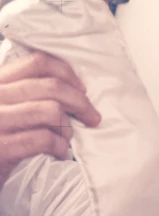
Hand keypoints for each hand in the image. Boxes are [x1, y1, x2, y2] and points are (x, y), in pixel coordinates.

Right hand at [0, 52, 100, 189]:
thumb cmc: (0, 137)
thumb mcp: (6, 107)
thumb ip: (28, 93)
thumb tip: (75, 89)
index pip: (37, 62)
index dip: (66, 74)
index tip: (81, 90)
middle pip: (51, 87)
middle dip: (80, 103)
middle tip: (92, 117)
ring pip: (52, 111)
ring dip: (67, 127)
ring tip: (66, 139)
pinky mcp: (1, 146)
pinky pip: (44, 139)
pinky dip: (60, 146)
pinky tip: (59, 153)